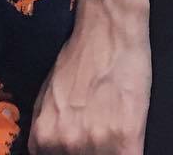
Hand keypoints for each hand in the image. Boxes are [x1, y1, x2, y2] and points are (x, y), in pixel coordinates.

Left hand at [29, 0, 150, 153]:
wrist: (108, 29)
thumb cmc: (78, 57)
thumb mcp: (48, 97)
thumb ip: (48, 130)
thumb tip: (50, 149)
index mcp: (44, 136)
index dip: (68, 154)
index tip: (80, 146)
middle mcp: (66, 145)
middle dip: (88, 152)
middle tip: (96, 132)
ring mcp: (96, 144)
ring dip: (108, 151)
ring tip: (111, 131)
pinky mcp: (126, 139)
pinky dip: (128, 150)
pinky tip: (128, 137)